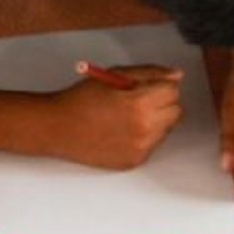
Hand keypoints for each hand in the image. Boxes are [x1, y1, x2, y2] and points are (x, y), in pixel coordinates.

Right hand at [47, 65, 184, 169]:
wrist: (56, 128)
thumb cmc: (80, 100)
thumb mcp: (114, 75)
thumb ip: (149, 73)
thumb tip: (175, 76)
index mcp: (140, 103)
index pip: (173, 91)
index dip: (159, 85)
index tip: (147, 86)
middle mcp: (144, 128)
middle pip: (176, 111)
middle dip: (161, 103)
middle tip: (138, 100)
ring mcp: (141, 147)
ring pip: (166, 129)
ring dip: (154, 120)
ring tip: (126, 116)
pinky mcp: (135, 160)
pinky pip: (152, 144)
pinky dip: (143, 137)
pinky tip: (120, 131)